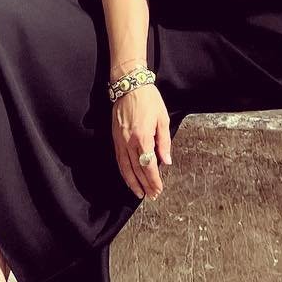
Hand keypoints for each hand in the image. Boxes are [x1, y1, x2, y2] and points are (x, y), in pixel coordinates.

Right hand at [111, 83, 171, 200]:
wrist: (129, 85)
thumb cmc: (148, 99)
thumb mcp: (162, 119)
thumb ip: (164, 142)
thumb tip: (166, 161)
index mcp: (142, 137)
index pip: (148, 166)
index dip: (153, 180)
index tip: (158, 190)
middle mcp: (129, 142)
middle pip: (136, 170)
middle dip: (144, 185)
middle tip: (151, 196)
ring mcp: (120, 141)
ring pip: (125, 168)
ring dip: (132, 183)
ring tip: (139, 194)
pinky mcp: (115, 138)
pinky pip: (119, 160)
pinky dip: (124, 172)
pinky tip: (128, 179)